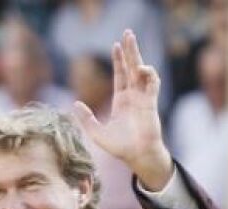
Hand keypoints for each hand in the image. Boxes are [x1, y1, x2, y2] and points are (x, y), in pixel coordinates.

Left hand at [72, 30, 172, 189]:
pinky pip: (152, 84)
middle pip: (131, 67)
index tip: (115, 45)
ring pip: (143, 72)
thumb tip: (75, 104)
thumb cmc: (120, 147)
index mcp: (122, 100)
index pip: (120, 75)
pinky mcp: (151, 103)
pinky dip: (149, 74)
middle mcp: (133, 96)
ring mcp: (143, 98)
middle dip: (130, 50)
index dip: (118, 60)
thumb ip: (86, 119)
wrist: (137, 156)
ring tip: (131, 44)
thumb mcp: (96, 133)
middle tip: (128, 33)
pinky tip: (141, 68)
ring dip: (139, 57)